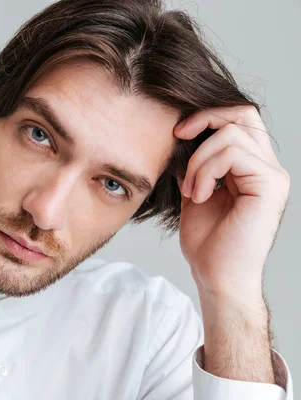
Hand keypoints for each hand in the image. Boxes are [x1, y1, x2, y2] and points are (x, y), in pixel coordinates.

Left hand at [174, 105, 289, 299]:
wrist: (216, 275)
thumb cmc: (207, 241)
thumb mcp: (194, 192)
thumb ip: (195, 165)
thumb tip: (181, 137)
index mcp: (251, 167)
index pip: (238, 119)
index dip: (206, 117)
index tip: (176, 133)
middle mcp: (267, 167)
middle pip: (243, 113)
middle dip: (205, 119)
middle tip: (178, 137)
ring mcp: (272, 175)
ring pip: (232, 133)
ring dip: (199, 159)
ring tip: (191, 190)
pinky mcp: (270, 185)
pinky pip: (234, 154)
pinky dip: (207, 171)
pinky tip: (200, 196)